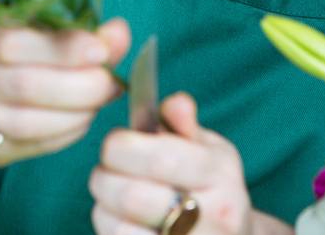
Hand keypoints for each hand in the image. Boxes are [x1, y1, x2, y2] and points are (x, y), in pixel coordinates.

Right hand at [0, 5, 131, 167]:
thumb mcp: (22, 26)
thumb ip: (71, 28)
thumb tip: (118, 33)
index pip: (15, 39)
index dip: (63, 47)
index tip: (102, 50)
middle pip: (23, 84)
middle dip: (78, 86)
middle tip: (109, 83)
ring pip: (24, 122)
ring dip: (74, 115)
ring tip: (98, 102)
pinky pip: (24, 146)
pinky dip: (61, 135)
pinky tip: (80, 121)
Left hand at [89, 90, 255, 234]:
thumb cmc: (213, 189)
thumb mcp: (210, 151)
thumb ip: (185, 124)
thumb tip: (175, 103)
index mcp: (221, 176)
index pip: (160, 157)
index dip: (121, 147)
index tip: (114, 144)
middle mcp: (216, 217)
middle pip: (131, 195)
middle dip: (104, 178)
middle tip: (104, 173)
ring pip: (119, 230)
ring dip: (103, 212)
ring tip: (111, 202)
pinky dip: (110, 233)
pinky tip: (122, 225)